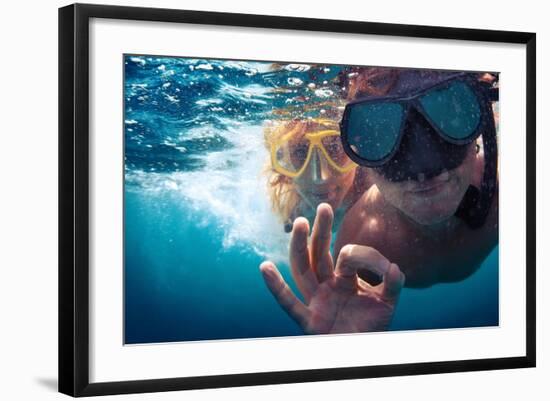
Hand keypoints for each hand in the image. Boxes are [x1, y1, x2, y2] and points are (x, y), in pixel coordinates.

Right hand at [260, 203, 404, 333]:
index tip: (387, 267)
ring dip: (299, 246)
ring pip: (302, 269)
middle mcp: (325, 285)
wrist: (364, 351)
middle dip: (321, 231)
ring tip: (299, 223)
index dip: (365, 256)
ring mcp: (315, 301)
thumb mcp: (387, 302)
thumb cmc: (372, 326)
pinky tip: (265, 268)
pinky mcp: (309, 321)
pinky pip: (289, 304)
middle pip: (317, 253)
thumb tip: (394, 267)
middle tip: (325, 207)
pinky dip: (276, 287)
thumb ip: (393, 284)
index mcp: (342, 278)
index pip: (348, 256)